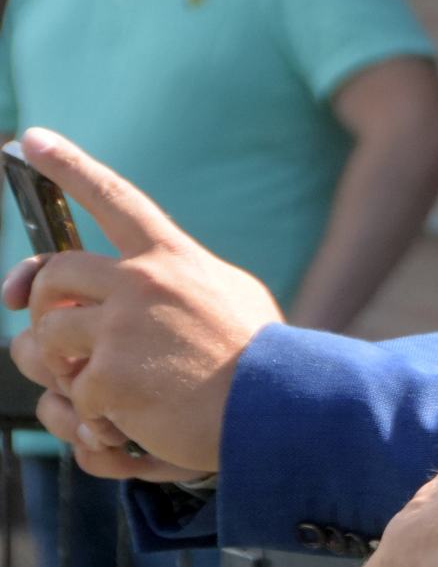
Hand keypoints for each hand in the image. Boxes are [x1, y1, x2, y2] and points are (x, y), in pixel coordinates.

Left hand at [10, 128, 282, 471]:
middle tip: (49, 329)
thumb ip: (182, 280)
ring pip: (43, 338)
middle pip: (53, 273)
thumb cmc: (262, 359)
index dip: (68, 166)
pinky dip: (95, 419)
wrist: (279, 409)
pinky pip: (72, 396)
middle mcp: (141, 283)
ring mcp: (121, 329)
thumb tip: (134, 280)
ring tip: (97, 392)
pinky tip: (128, 426)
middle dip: (38, 302)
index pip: (114, 199)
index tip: (28, 140)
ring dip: (59, 368)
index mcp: (173, 258)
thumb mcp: (233, 296)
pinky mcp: (109, 378)